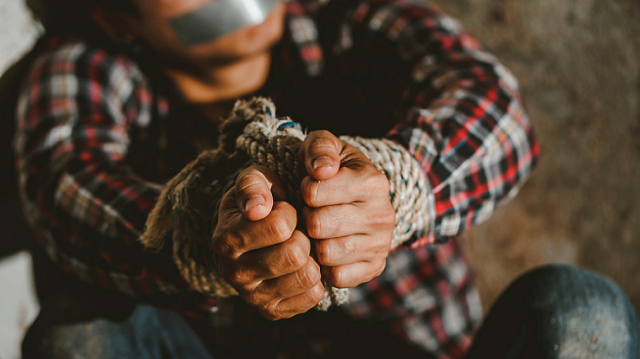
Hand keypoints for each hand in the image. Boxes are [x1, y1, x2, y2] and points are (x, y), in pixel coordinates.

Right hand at [211, 165, 323, 319]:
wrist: (257, 232)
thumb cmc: (261, 201)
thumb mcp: (255, 181)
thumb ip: (253, 185)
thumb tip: (257, 208)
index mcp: (226, 239)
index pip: (279, 226)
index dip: (291, 213)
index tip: (285, 211)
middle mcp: (233, 273)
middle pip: (294, 254)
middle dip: (304, 236)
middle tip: (298, 231)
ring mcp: (252, 296)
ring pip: (306, 276)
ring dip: (312, 258)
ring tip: (302, 247)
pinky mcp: (273, 312)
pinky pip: (313, 295)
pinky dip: (317, 279)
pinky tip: (304, 266)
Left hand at [298, 131, 394, 287]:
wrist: (356, 195)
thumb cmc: (331, 168)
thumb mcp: (324, 145)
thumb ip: (320, 147)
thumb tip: (321, 170)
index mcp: (373, 181)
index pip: (313, 193)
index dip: (303, 190)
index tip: (311, 187)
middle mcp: (383, 215)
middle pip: (317, 225)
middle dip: (307, 217)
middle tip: (312, 210)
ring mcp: (382, 244)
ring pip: (326, 253)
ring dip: (314, 242)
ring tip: (320, 228)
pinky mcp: (375, 268)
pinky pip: (337, 277)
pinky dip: (326, 266)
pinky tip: (328, 248)